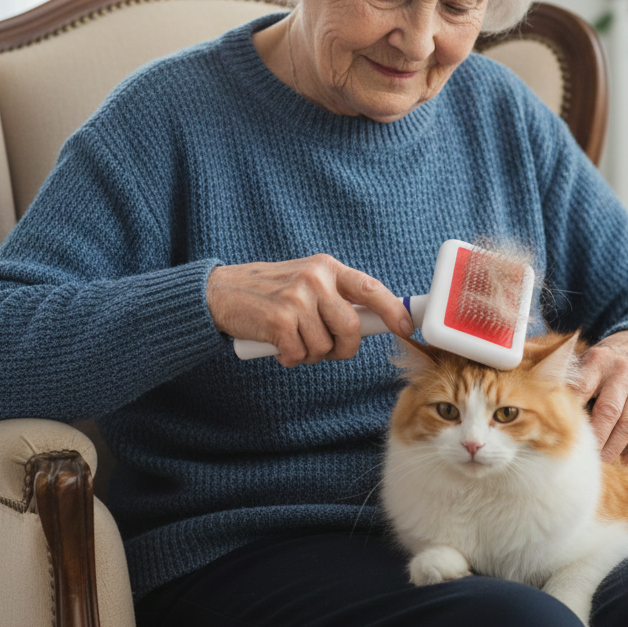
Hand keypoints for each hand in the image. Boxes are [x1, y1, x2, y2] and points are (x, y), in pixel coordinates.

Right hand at [206, 254, 414, 366]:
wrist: (221, 292)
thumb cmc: (269, 292)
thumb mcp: (306, 281)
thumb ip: (335, 296)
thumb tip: (375, 322)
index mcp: (326, 267)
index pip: (370, 289)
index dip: (393, 310)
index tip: (406, 327)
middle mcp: (315, 278)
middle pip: (352, 327)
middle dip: (344, 348)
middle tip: (327, 349)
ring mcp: (297, 298)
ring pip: (325, 347)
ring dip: (311, 354)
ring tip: (293, 340)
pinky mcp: (279, 320)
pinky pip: (300, 355)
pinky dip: (290, 359)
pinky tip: (277, 345)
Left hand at [574, 330, 627, 467]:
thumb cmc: (608, 361)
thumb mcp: (590, 359)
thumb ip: (572, 379)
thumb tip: (547, 408)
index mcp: (599, 360)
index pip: (583, 388)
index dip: (572, 411)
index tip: (561, 430)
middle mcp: (623, 373)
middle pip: (608, 411)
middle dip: (594, 437)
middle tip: (582, 454)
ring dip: (613, 448)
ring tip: (601, 460)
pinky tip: (627, 463)